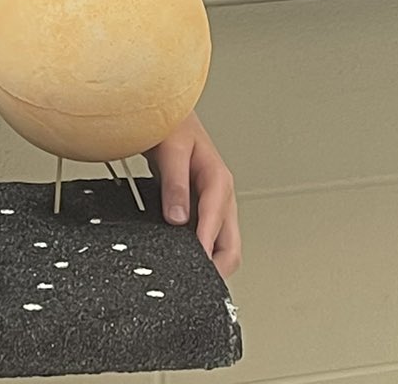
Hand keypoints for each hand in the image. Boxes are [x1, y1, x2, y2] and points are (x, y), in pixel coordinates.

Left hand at [144, 111, 240, 276]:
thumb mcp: (171, 149)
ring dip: (212, 261)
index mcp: (218, 180)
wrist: (167, 111)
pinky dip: (203, 250)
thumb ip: (175, 183)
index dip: (206, 248)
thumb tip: (177, 218)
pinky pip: (209, 234)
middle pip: (231, 244)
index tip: (196, 268)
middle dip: (219, 267)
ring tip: (194, 279)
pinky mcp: (202, 204)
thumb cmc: (172, 123)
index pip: (217, 224)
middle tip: (199, 286)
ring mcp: (213, 201)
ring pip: (224, 242)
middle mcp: (220, 194)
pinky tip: (187, 258)